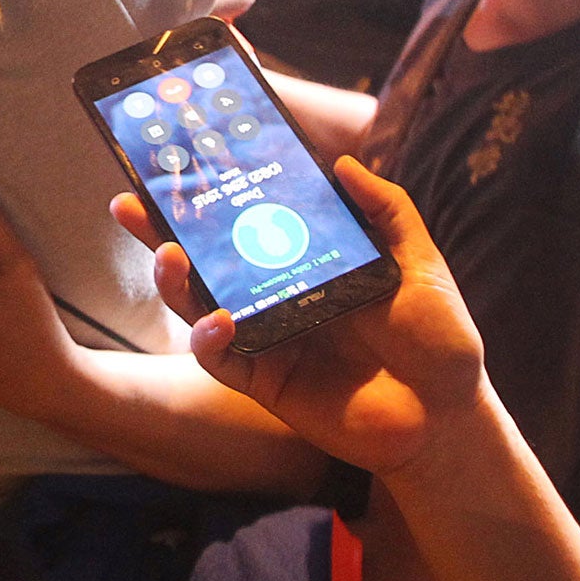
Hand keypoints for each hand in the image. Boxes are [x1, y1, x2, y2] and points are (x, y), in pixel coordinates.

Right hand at [112, 156, 485, 479]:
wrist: (450, 416)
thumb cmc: (438, 338)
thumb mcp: (419, 263)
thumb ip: (386, 212)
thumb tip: (342, 164)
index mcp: (302, 260)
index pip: (244, 221)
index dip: (208, 197)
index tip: (176, 165)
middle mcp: (273, 295)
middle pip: (204, 259)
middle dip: (160, 232)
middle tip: (129, 205)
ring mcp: (264, 338)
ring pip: (198, 306)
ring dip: (174, 281)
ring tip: (168, 255)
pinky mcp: (263, 382)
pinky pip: (221, 359)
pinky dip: (209, 338)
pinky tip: (217, 320)